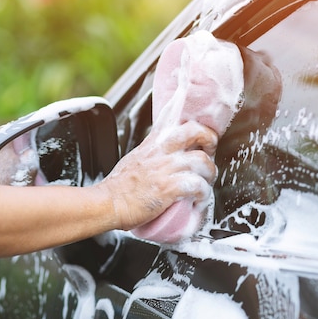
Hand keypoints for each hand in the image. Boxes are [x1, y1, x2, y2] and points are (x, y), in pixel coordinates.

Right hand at [98, 120, 218, 229]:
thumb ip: (152, 154)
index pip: (172, 116)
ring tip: (204, 184)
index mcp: (153, 143)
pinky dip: (202, 194)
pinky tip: (197, 200)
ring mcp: (166, 168)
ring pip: (203, 161)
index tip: (200, 125)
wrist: (107, 203)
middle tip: (209, 154)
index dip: (190, 115)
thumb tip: (164, 157)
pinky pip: (197, 185)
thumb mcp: (135, 159)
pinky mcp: (169, 187)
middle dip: (210, 140)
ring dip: (209, 174)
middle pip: (196, 131)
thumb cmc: (119, 188)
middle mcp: (161, 151)